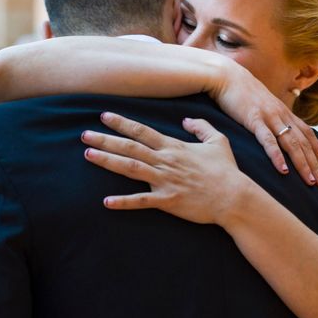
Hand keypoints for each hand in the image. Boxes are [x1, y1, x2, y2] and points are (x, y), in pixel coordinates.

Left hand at [82, 113, 251, 224]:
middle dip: (105, 140)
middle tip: (83, 135)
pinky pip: (142, 201)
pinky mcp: (168, 200)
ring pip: (130, 168)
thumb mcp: (218, 141)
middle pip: (130, 148)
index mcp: (175, 147)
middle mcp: (166, 161)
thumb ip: (201, 127)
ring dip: (108, 161)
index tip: (103, 116)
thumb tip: (186, 119)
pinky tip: (106, 201)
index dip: (122, 123)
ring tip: (88, 155)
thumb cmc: (226, 170)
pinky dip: (123, 201)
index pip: (143, 131)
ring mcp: (165, 181)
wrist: (234, 196)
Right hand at [209, 59, 317, 186]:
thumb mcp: (263, 105)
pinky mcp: (254, 120)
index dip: (317, 150)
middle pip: (303, 143)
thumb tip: (277, 131)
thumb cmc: (242, 93)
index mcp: (284, 112)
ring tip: (310, 181)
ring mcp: (269, 117)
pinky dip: (277, 156)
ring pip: (291, 144)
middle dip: (314, 164)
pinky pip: (268, 140)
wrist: (226, 76)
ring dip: (302, 164)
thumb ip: (272, 118)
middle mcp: (282, 115)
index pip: (307, 133)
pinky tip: (283, 170)